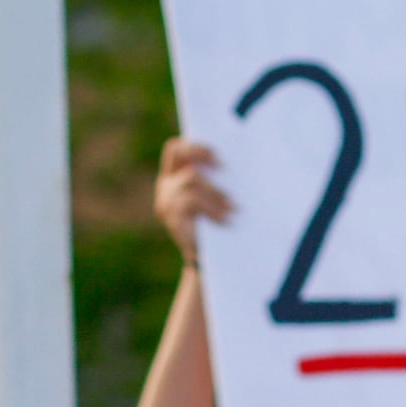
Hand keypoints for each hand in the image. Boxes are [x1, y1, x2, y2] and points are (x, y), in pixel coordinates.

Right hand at [154, 134, 231, 261]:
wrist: (209, 260)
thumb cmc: (219, 224)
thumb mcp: (216, 197)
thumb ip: (216, 178)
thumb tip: (240, 156)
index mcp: (174, 176)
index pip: (176, 149)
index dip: (195, 146)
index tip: (219, 158)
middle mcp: (166, 185)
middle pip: (177, 153)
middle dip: (200, 153)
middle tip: (224, 167)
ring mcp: (165, 200)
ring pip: (190, 178)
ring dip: (216, 191)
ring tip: (234, 206)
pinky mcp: (170, 216)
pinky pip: (191, 200)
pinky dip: (212, 208)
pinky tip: (226, 218)